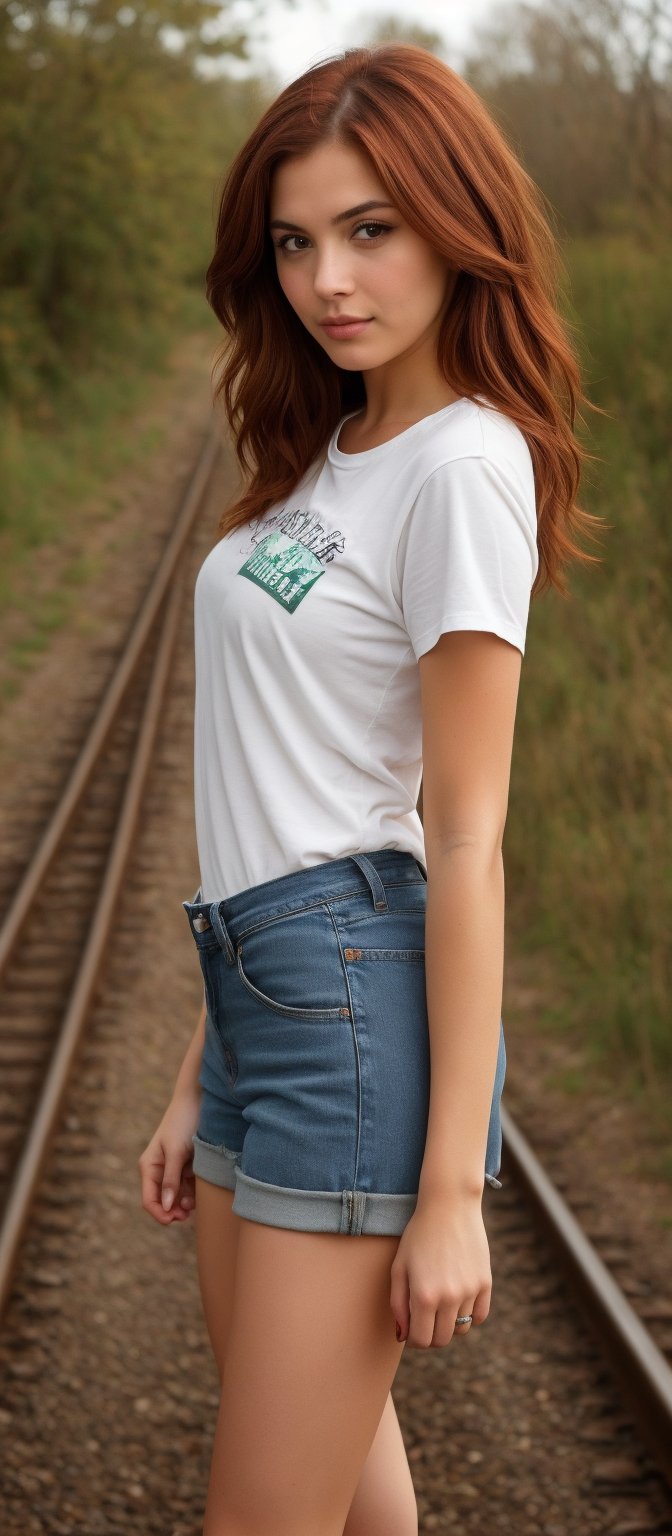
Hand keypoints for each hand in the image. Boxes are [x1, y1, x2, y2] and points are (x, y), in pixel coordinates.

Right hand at [138, 1089, 199, 1224]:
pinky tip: (199, 1194)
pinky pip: (188, 1187)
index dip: (159, 1214)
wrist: (198, 1100)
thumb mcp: (176, 1152)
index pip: (149, 1199)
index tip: (174, 1220)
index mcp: (149, 1167)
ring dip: (185, 1203)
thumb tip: (166, 1207)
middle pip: (163, 1201)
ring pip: (176, 1197)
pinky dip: (193, 1193)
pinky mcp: (187, 1166)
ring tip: (194, 1203)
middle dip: (174, 1210)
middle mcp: (159, 1170)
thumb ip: (171, 1179)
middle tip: (189, 1213)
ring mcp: (173, 1169)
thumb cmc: (182, 1122)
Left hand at [389, 1193, 491, 1347]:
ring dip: (449, 1324)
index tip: (412, 1327)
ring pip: (461, 1329)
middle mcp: (449, 1298)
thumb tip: (404, 1335)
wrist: (449, 1206)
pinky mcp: (485, 1283)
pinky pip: (480, 1316)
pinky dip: (469, 1315)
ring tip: (440, 1305)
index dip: (414, 1338)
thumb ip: (398, 1305)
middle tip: (424, 1318)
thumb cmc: (418, 1235)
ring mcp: (470, 1291)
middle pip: (442, 1339)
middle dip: (430, 1335)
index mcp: (424, 1296)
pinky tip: (458, 1300)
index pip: (422, 1340)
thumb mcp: (399, 1267)